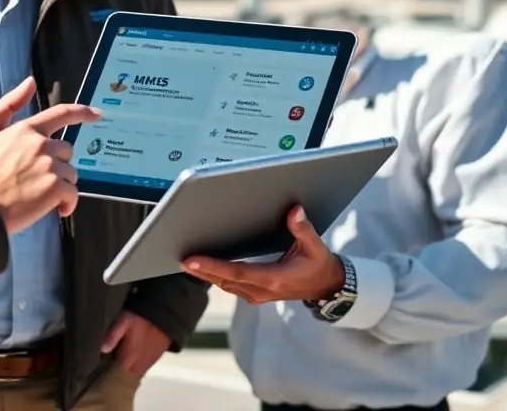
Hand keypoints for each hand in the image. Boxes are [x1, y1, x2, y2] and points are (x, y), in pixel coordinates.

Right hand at [0, 77, 100, 233]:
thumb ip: (8, 104)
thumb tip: (30, 82)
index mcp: (26, 129)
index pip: (60, 114)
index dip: (82, 112)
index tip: (97, 114)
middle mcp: (41, 144)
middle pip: (66, 150)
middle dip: (56, 164)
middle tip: (36, 179)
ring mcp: (50, 166)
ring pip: (70, 174)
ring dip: (60, 185)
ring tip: (38, 196)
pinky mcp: (54, 189)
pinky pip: (72, 194)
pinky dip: (67, 204)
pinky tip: (55, 210)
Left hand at [100, 311, 170, 376]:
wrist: (166, 315)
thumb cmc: (141, 318)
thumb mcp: (123, 321)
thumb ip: (113, 335)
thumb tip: (103, 350)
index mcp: (129, 357)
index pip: (116, 374)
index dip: (108, 373)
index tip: (101, 368)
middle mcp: (139, 365)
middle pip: (125, 377)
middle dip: (117, 374)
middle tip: (108, 365)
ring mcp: (149, 363)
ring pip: (135, 374)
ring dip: (127, 371)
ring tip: (119, 362)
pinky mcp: (155, 359)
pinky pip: (143, 369)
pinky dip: (135, 368)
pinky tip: (131, 360)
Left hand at [181, 205, 344, 304]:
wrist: (326, 286)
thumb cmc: (319, 265)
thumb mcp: (316, 246)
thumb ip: (303, 229)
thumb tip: (294, 211)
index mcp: (275, 279)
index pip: (237, 272)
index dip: (212, 267)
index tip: (191, 260)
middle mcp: (263, 290)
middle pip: (224, 280)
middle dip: (201, 270)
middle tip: (180, 257)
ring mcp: (258, 294)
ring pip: (225, 285)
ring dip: (206, 274)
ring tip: (187, 260)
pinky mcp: (255, 293)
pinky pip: (230, 285)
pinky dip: (216, 276)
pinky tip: (204, 266)